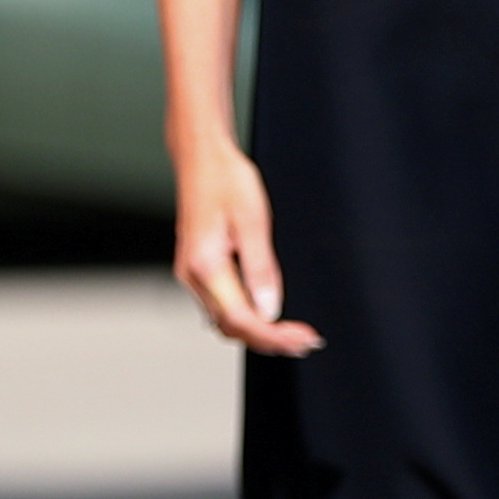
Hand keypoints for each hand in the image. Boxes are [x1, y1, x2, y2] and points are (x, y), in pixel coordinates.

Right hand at [174, 144, 322, 355]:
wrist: (201, 158)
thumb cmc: (226, 180)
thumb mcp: (253, 222)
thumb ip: (261, 270)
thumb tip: (270, 311)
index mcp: (205, 265)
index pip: (241, 319)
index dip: (274, 335)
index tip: (303, 338)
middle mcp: (192, 276)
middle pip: (232, 327)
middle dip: (270, 339)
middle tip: (306, 341)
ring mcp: (192, 275)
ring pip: (225, 321)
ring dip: (258, 332)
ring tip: (293, 334)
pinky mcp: (197, 270)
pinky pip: (222, 305)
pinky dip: (246, 317)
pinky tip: (269, 313)